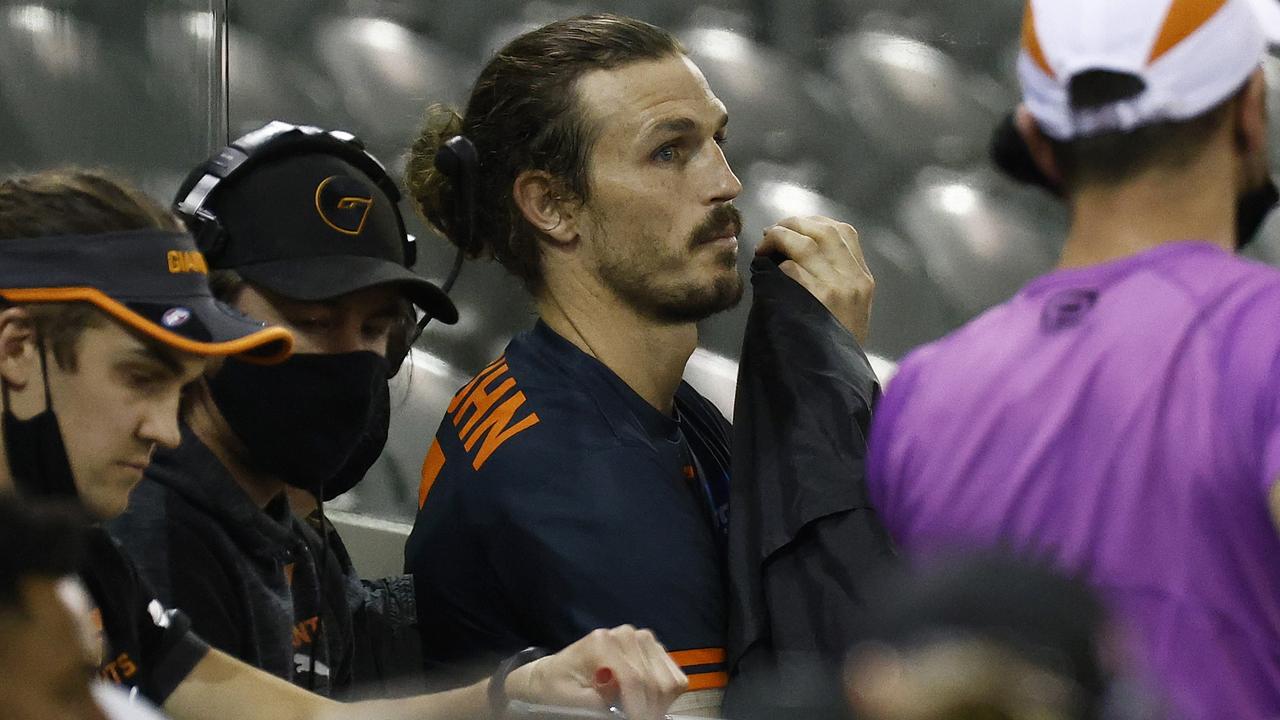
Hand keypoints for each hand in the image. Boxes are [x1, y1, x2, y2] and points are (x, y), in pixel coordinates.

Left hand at [505, 626, 686, 719]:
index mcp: (602, 642)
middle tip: (634, 719)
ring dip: (657, 704)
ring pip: (668, 681)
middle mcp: (625, 634)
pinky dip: (665, 695)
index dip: (637, 709)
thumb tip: (622, 705)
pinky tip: (645, 701)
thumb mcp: (569, 698)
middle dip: (647, 709)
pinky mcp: (653, 648)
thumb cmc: (559, 688)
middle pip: (653, 681)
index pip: (633, 679)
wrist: (556, 674)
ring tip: (637, 712)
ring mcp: (642, 638)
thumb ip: (597, 701)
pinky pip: (675, 677)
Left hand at [758, 216, 874, 342]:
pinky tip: (767, 272)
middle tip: (771, 233)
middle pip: (824, 230)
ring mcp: (839, 288)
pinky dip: (777, 266)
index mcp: (863, 278)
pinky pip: (793, 269)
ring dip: (778, 238)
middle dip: (792, 223)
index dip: (814, 222)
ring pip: (806, 243)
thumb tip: (796, 253)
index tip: (793, 226)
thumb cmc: (835, 346)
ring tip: (764, 247)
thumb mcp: (849, 310)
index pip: (845, 231)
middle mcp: (854, 279)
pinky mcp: (820, 299)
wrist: (839, 377)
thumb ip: (835, 280)